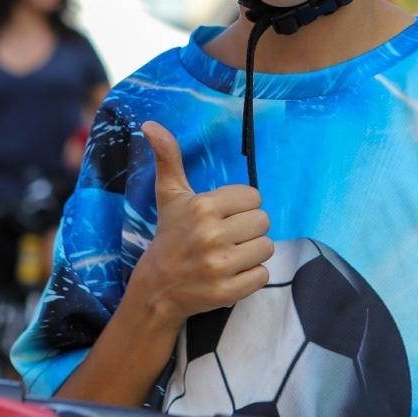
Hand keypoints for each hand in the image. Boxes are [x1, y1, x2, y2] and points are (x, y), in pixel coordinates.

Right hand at [130, 121, 272, 327]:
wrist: (157, 289)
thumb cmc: (170, 235)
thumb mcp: (169, 195)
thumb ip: (168, 157)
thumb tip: (150, 124)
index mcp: (203, 206)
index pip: (254, 197)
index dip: (242, 206)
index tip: (224, 215)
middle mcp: (212, 235)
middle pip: (263, 221)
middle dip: (248, 228)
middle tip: (227, 236)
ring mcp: (220, 266)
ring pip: (267, 248)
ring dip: (253, 252)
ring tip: (230, 254)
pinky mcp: (228, 291)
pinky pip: (263, 274)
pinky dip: (252, 275)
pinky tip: (232, 273)